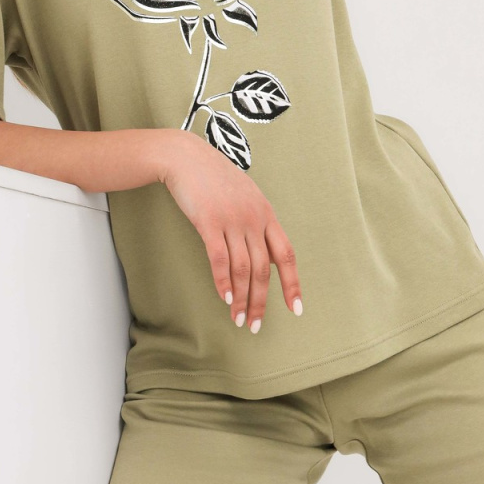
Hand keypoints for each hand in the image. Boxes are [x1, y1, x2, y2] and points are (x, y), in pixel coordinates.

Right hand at [159, 129, 303, 331]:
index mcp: (266, 214)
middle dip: (261, 301)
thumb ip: (257, 223)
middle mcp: (254, 219)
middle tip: (256, 325)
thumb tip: (265, 254)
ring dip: (242, 298)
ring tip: (239, 319)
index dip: (292, 283)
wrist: (187, 157)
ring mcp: (232, 220)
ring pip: (243, 268)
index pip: (286, 254)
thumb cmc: (214, 178)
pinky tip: (225, 298)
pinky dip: (223, 281)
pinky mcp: (209, 222)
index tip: (295, 308)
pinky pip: (219, 258)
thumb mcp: (246, 196)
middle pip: (264, 268)